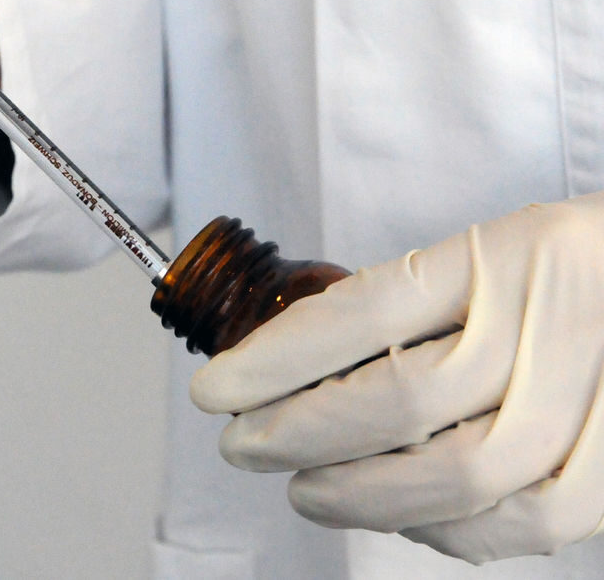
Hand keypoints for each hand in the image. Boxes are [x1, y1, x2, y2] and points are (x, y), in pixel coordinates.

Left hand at [190, 192, 603, 562]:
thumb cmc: (563, 269)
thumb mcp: (491, 253)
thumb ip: (416, 302)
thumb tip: (301, 366)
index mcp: (502, 250)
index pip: (365, 311)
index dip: (278, 360)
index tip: (215, 390)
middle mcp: (551, 312)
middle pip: (404, 397)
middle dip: (301, 434)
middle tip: (244, 445)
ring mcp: (598, 389)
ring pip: (464, 473)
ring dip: (363, 497)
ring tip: (306, 490)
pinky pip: (531, 519)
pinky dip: (450, 530)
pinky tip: (402, 516)